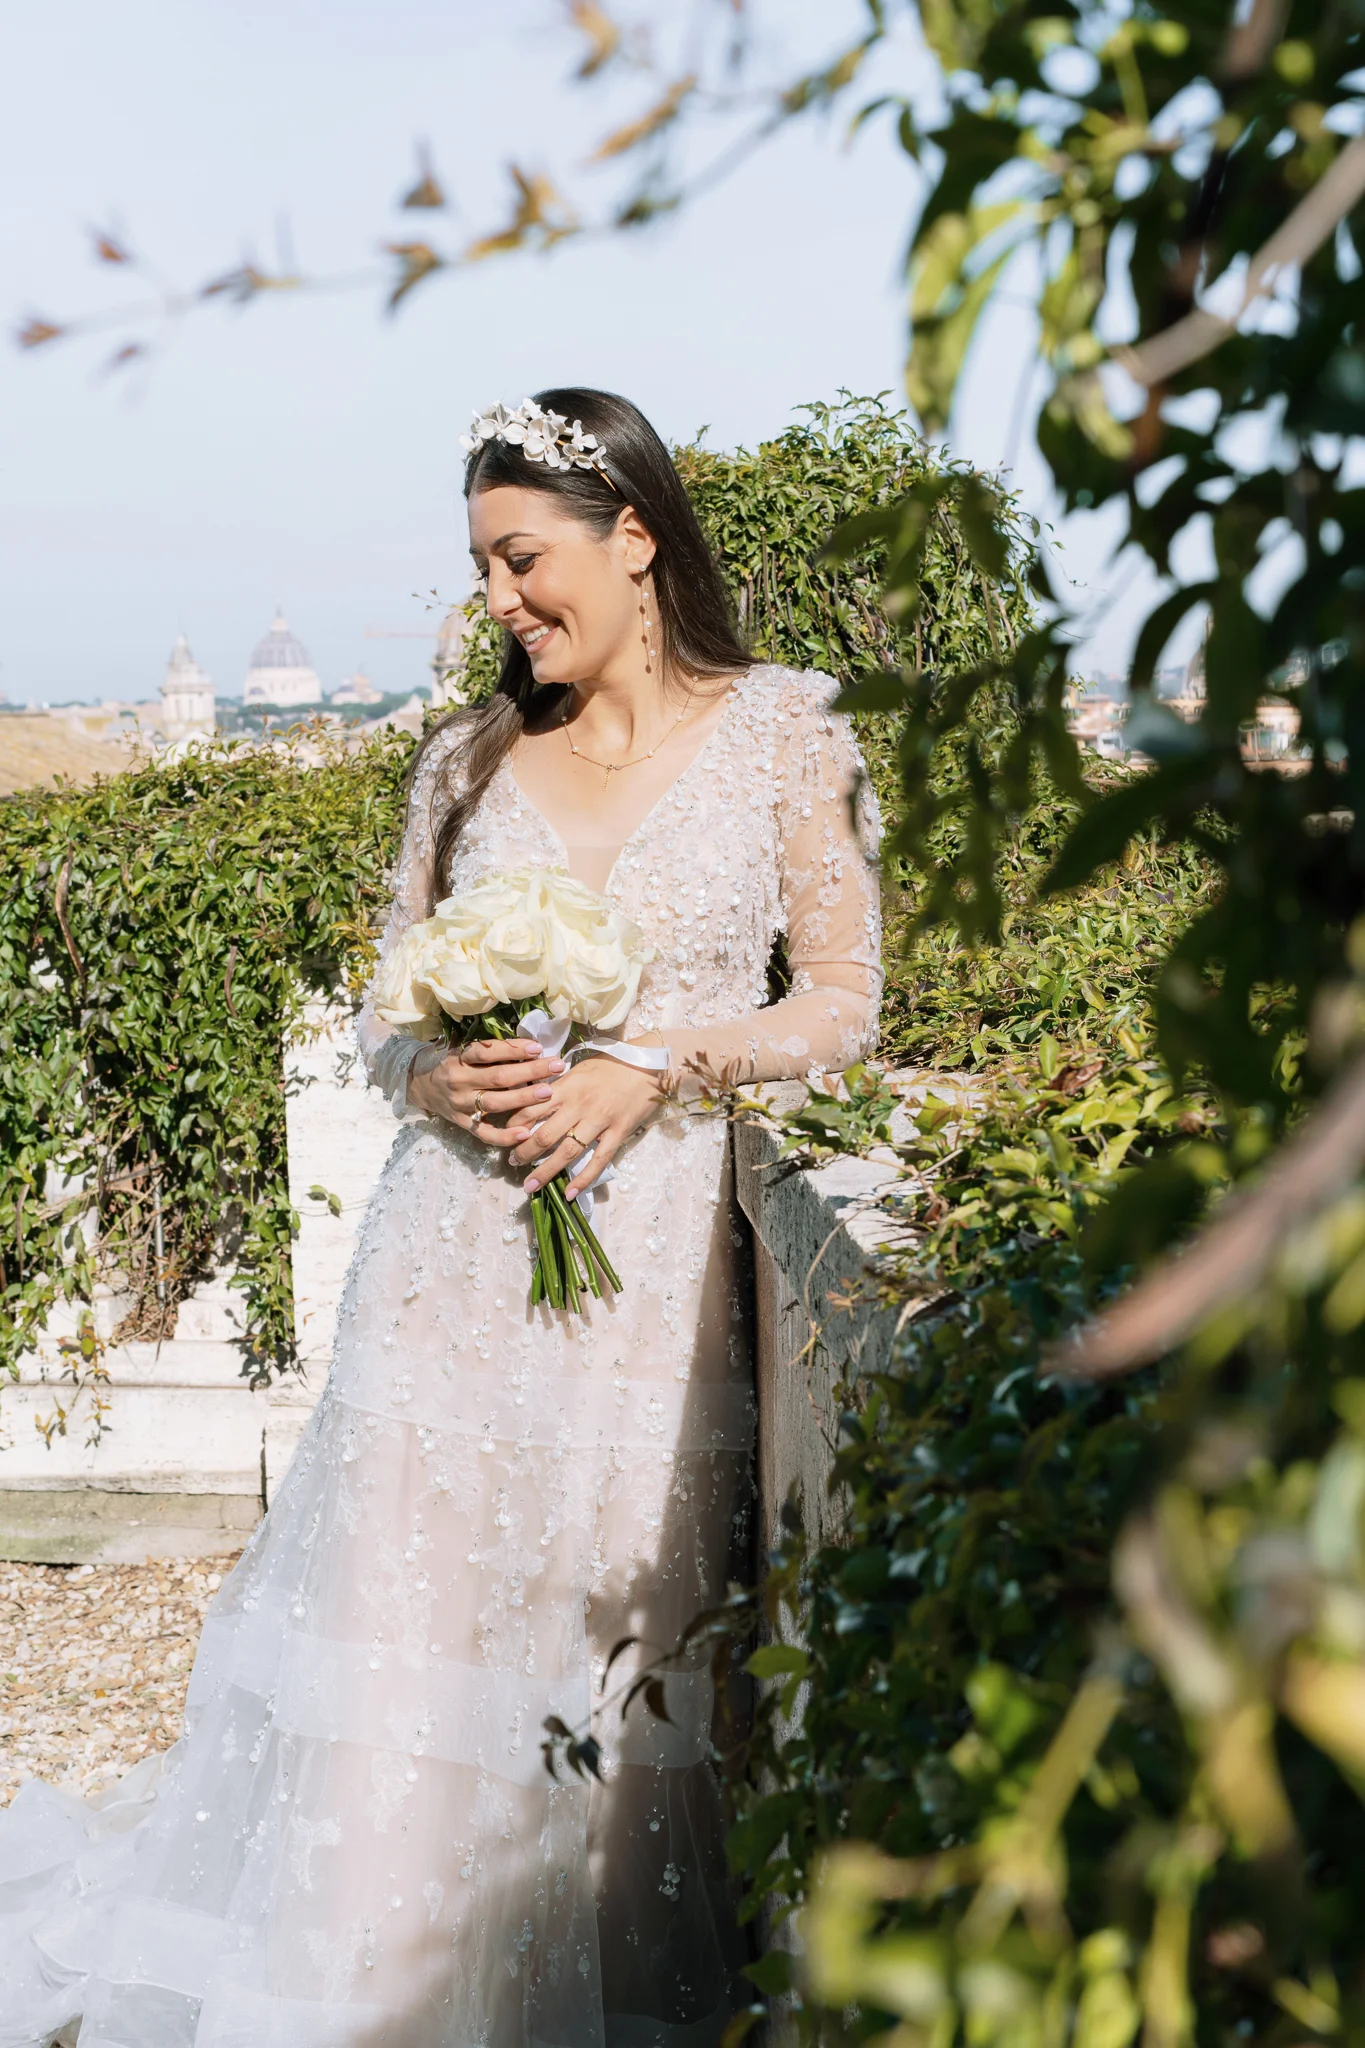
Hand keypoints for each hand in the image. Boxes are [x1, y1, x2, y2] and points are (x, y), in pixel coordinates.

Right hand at [405, 1037, 567, 1145]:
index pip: (488, 1052)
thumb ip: (490, 1050)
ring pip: (495, 1103)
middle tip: (556, 1066)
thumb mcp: (463, 1049)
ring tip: (548, 1093)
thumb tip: (529, 1046)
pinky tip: (526, 1133)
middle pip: (498, 1077)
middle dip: (530, 1072)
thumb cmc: (450, 1062)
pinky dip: (505, 1136)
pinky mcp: (462, 1123)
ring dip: (523, 1099)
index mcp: (459, 1058)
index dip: (514, 1049)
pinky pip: (484, 1133)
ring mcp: (460, 1104)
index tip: (537, 1047)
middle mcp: (459, 1081)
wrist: (419, 1085)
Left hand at [511, 1054, 666, 1198]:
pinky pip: (598, 1160)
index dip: (515, 1127)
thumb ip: (558, 1086)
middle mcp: (580, 1104)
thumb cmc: (612, 1063)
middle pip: (545, 1135)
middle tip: (513, 1164)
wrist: (649, 1064)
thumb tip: (534, 1101)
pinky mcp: (619, 1132)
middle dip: (524, 1153)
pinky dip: (583, 1179)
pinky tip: (570, 1194)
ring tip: (530, 1185)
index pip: (532, 1109)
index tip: (506, 1137)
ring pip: (568, 1151)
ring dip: (545, 1171)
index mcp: (567, 1086)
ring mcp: (600, 1120)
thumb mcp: (579, 1069)